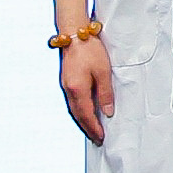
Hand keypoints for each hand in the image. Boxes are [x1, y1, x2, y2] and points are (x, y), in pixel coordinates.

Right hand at [57, 29, 112, 145]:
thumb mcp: (103, 72)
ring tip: (92, 128)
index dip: (94, 127)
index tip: (101, 137)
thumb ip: (105, 93)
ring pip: (74, 109)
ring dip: (83, 120)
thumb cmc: (90, 50)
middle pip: (78, 115)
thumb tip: (107, 112)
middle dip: (87, 127)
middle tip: (97, 138)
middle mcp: (69, 90)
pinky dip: (79, 110)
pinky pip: (73, 101)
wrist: (74, 34)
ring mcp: (66, 85)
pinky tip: (86, 111)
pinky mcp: (67, 80)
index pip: (86, 115)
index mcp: (78, 90)